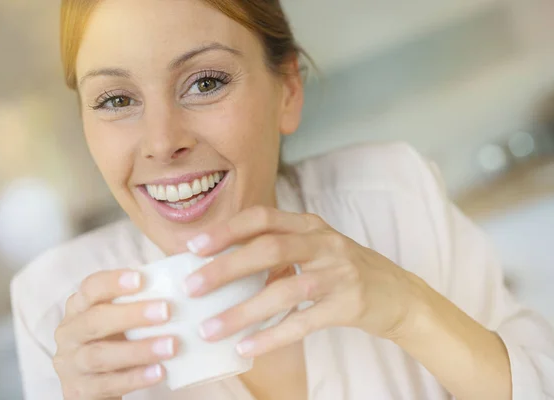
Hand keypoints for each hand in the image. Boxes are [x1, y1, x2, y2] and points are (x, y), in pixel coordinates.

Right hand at [53, 270, 177, 399]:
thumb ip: (135, 304)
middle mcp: (69, 333)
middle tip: (166, 311)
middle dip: (132, 315)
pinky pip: (107, 384)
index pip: (91, 288)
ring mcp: (71, 364)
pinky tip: (159, 371)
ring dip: (139, 350)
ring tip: (171, 346)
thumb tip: (180, 289)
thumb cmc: (112, 341)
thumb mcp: (115, 320)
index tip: (141, 278)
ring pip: (101, 355)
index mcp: (78, 307)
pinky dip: (135, 378)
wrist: (92, 383)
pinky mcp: (79, 391)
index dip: (113, 282)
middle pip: (96, 320)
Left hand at [184, 206, 425, 357]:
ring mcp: (338, 273)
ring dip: (243, 311)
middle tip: (193, 287)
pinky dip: (272, 335)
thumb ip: (277, 250)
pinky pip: (304, 321)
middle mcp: (323, 242)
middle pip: (268, 249)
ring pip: (285, 289)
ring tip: (210, 328)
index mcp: (309, 225)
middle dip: (226, 268)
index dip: (227, 230)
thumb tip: (223, 268)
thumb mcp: (314, 248)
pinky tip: (247, 347)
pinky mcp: (348, 304)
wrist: (398, 293)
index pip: (262, 217)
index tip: (194, 247)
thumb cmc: (344, 269)